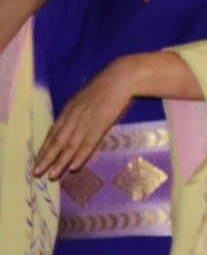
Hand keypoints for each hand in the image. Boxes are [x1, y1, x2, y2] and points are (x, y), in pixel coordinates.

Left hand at [33, 56, 139, 180]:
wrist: (121, 78)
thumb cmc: (106, 85)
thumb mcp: (86, 96)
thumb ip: (79, 109)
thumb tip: (75, 120)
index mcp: (69, 110)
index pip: (52, 133)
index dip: (45, 148)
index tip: (39, 160)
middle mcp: (73, 117)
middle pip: (56, 142)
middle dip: (46, 159)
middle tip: (37, 173)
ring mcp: (86, 122)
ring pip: (70, 146)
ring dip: (60, 162)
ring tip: (53, 176)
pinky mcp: (100, 125)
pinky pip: (88, 144)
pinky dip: (80, 156)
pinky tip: (73, 167)